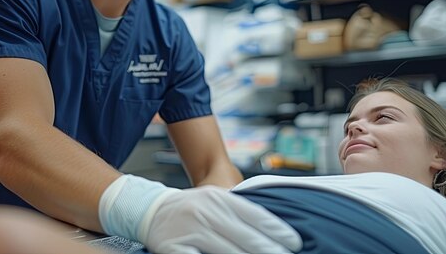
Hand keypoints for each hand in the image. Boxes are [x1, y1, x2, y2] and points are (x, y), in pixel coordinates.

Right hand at [141, 186, 301, 253]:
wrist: (150, 210)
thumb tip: (271, 230)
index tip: (294, 241)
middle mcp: (205, 212)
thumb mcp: (213, 200)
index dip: (276, 229)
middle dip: (269, 250)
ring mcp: (189, 230)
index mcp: (217, 197)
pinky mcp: (174, 248)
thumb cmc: (190, 208)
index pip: (253, 214)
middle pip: (244, 236)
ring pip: (227, 252)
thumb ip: (238, 211)